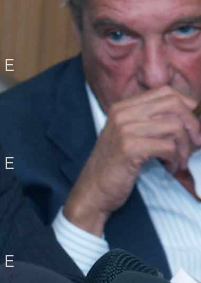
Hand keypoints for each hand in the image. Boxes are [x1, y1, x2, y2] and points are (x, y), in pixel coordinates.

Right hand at [64, 86, 200, 234]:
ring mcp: (125, 130)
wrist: (92, 190)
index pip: (165, 91)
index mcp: (122, 108)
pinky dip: (176, 160)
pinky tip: (170, 167)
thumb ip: (149, 120)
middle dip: (192, 124)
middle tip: (196, 142)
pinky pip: (169, 147)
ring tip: (180, 160)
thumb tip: (188, 110)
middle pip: (174, 104)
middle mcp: (122, 114)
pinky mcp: (129, 148)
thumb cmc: (114, 165)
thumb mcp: (127, 135)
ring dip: (185, 147)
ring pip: (175, 127)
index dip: (185, 105)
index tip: (191, 123)